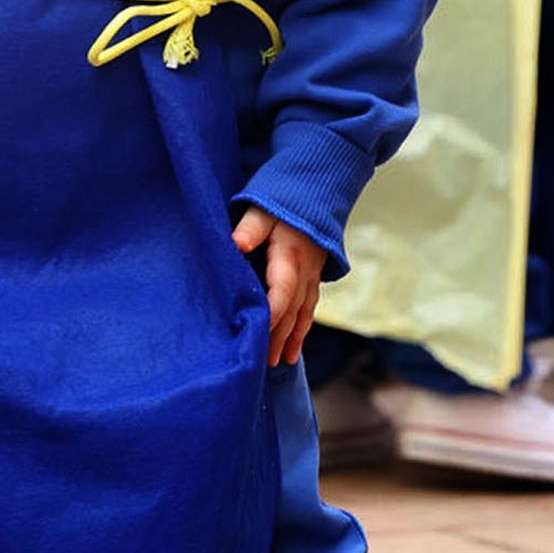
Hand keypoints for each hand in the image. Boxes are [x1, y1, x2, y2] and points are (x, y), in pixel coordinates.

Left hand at [232, 205, 325, 366]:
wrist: (317, 189)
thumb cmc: (283, 198)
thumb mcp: (262, 208)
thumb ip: (250, 227)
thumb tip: (236, 244)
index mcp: (290, 256)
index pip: (281, 292)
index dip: (270, 315)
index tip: (256, 335)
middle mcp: (305, 271)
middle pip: (291, 310)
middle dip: (279, 337)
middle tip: (264, 362)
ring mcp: (312, 276)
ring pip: (302, 314)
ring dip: (292, 339)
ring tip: (281, 362)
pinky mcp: (314, 278)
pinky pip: (308, 309)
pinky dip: (301, 330)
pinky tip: (294, 350)